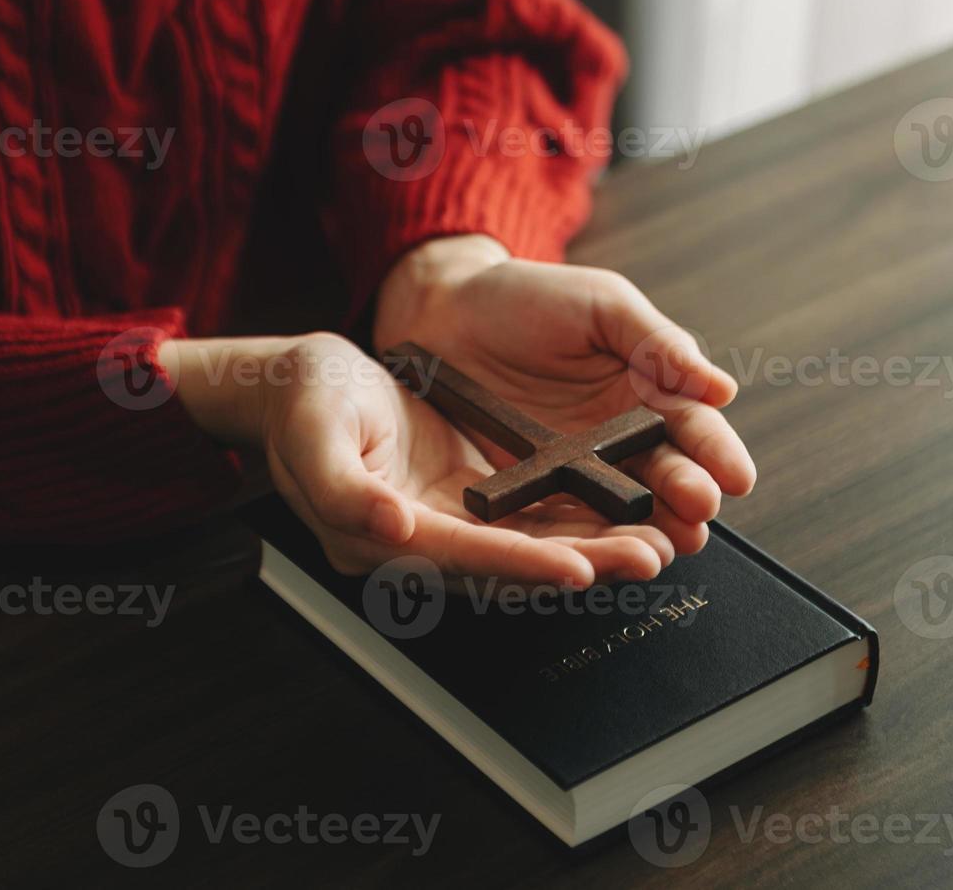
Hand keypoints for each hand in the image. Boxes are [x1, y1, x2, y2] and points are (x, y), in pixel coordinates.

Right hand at [161, 333, 674, 584]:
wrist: (298, 384)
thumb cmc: (303, 398)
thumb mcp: (313, 431)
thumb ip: (343, 489)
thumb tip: (393, 527)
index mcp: (376, 536)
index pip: (462, 558)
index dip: (521, 566)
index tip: (577, 567)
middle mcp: (418, 542)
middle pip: (509, 566)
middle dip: (581, 564)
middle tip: (648, 556)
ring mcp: (443, 524)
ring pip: (529, 548)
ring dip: (591, 549)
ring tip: (654, 543)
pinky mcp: (462, 502)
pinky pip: (528, 520)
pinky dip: (576, 521)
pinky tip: (623, 515)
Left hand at [374, 235, 756, 560]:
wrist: (445, 310)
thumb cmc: (529, 296)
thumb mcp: (602, 305)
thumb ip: (658, 344)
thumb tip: (722, 388)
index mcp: (648, 389)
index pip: (693, 427)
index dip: (717, 452)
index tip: (736, 477)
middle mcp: (620, 437)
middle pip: (666, 476)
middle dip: (688, 497)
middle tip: (699, 514)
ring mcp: (575, 468)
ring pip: (622, 508)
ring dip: (647, 530)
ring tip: (663, 546)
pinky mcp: (531, 489)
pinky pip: (560, 518)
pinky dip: (584, 538)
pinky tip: (599, 552)